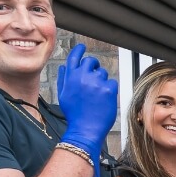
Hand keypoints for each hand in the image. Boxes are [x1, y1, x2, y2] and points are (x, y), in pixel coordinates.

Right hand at [57, 43, 117, 162]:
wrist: (85, 129)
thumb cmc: (75, 114)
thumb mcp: (63, 95)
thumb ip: (64, 79)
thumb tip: (65, 67)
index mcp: (70, 78)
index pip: (75, 57)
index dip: (79, 50)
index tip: (82, 47)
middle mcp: (83, 77)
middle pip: (91, 61)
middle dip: (93, 66)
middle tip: (94, 75)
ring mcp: (96, 82)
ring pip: (102, 73)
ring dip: (101, 80)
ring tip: (97, 94)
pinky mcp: (109, 89)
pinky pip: (112, 82)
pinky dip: (110, 89)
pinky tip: (104, 99)